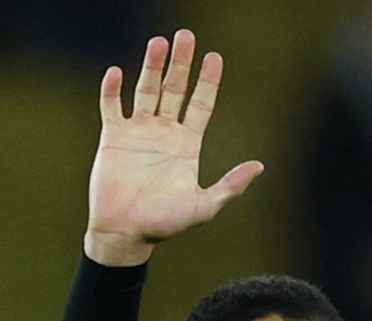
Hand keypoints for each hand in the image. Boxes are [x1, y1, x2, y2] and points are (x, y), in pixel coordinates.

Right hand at [86, 29, 264, 265]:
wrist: (127, 234)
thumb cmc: (166, 224)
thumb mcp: (205, 206)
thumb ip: (230, 185)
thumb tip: (259, 166)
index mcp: (188, 144)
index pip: (200, 104)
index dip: (208, 82)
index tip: (215, 57)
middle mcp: (164, 133)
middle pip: (174, 90)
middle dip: (181, 64)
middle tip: (186, 36)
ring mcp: (138, 132)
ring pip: (146, 91)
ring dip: (151, 67)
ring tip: (158, 42)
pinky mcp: (112, 138)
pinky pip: (112, 108)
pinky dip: (113, 91)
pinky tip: (117, 72)